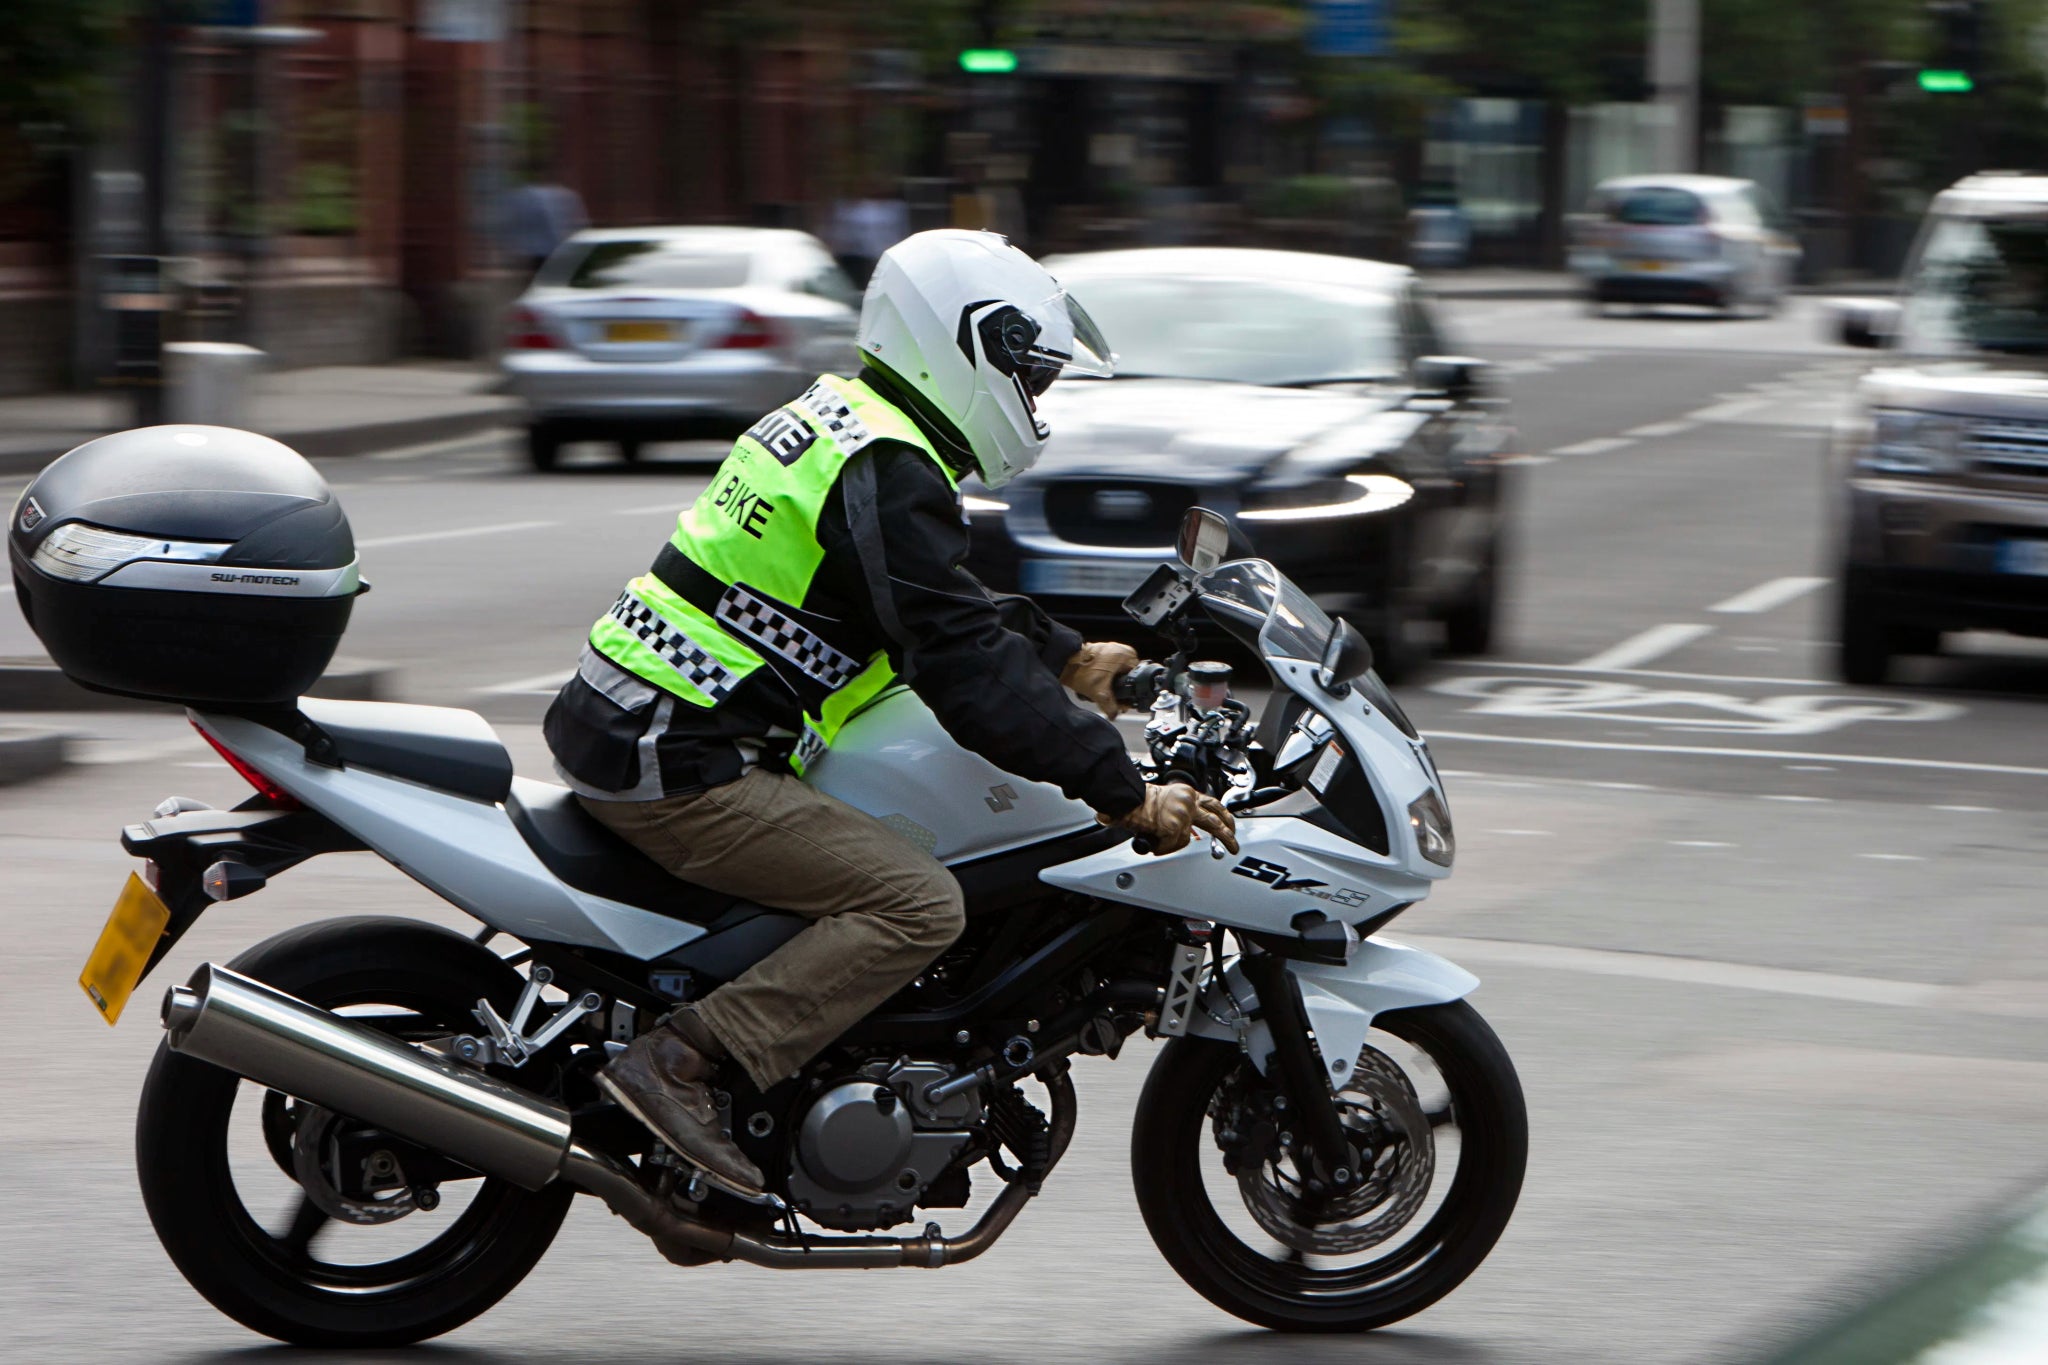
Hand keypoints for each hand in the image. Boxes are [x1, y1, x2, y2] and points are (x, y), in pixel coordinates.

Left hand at [1061, 641, 1140, 718]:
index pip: (1136, 677)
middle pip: (1125, 676)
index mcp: (1126, 655)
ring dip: (1108, 684)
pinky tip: (1094, 683)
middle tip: (1109, 698)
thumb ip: (1110, 707)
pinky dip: (1102, 676)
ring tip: (1099, 690)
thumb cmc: (1079, 671)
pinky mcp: (1099, 651)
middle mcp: (1120, 649)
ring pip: (1115, 672)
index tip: (1122, 700)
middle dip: (1116, 689)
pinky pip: (1106, 667)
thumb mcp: (1099, 693)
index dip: (1129, 692)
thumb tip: (1115, 714)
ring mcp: (1109, 649)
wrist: (1062, 662)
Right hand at [1097, 782, 1239, 855]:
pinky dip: (1161, 847)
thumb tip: (1187, 830)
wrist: (1124, 797)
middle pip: (1215, 821)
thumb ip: (1178, 811)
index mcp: (1186, 793)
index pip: (1212, 804)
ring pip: (1186, 839)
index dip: (1223, 816)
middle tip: (1233, 845)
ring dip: (1170, 844)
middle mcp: (1187, 801)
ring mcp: (1182, 814)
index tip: (1230, 825)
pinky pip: (1172, 845)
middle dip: (1227, 836)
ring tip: (1156, 840)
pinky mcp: (1174, 826)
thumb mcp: (1164, 800)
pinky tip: (1153, 840)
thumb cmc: (1136, 800)